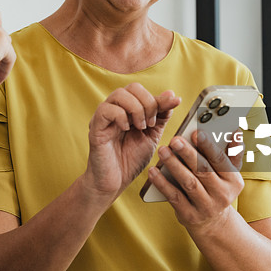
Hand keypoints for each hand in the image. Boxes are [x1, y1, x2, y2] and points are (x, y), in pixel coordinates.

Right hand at [82, 85, 178, 202]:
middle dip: (148, 103)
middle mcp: (114, 109)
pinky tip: (126, 130)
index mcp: (127, 109)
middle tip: (150, 124)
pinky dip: (121, 117)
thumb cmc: (130, 160)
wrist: (115, 182)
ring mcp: (103, 117)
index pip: (142, 91)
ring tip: (140, 127)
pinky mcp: (95, 127)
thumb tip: (171, 94)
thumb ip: (161, 116)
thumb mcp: (152, 135)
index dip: (159, 98)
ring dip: (136, 109)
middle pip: (132, 87)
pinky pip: (106, 110)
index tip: (174, 104)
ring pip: (119, 94)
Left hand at [148, 128, 244, 232]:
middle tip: (175, 140)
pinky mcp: (189, 215)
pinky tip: (153, 171)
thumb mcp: (229, 174)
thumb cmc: (217, 188)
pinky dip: (162, 184)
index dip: (208, 146)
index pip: (220, 160)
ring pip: (188, 183)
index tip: (196, 133)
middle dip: (188, 154)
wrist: (213, 224)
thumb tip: (235, 132)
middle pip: (203, 171)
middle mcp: (222, 195)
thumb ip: (231, 152)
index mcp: (233, 181)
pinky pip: (174, 197)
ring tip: (162, 151)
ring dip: (174, 165)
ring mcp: (206, 207)